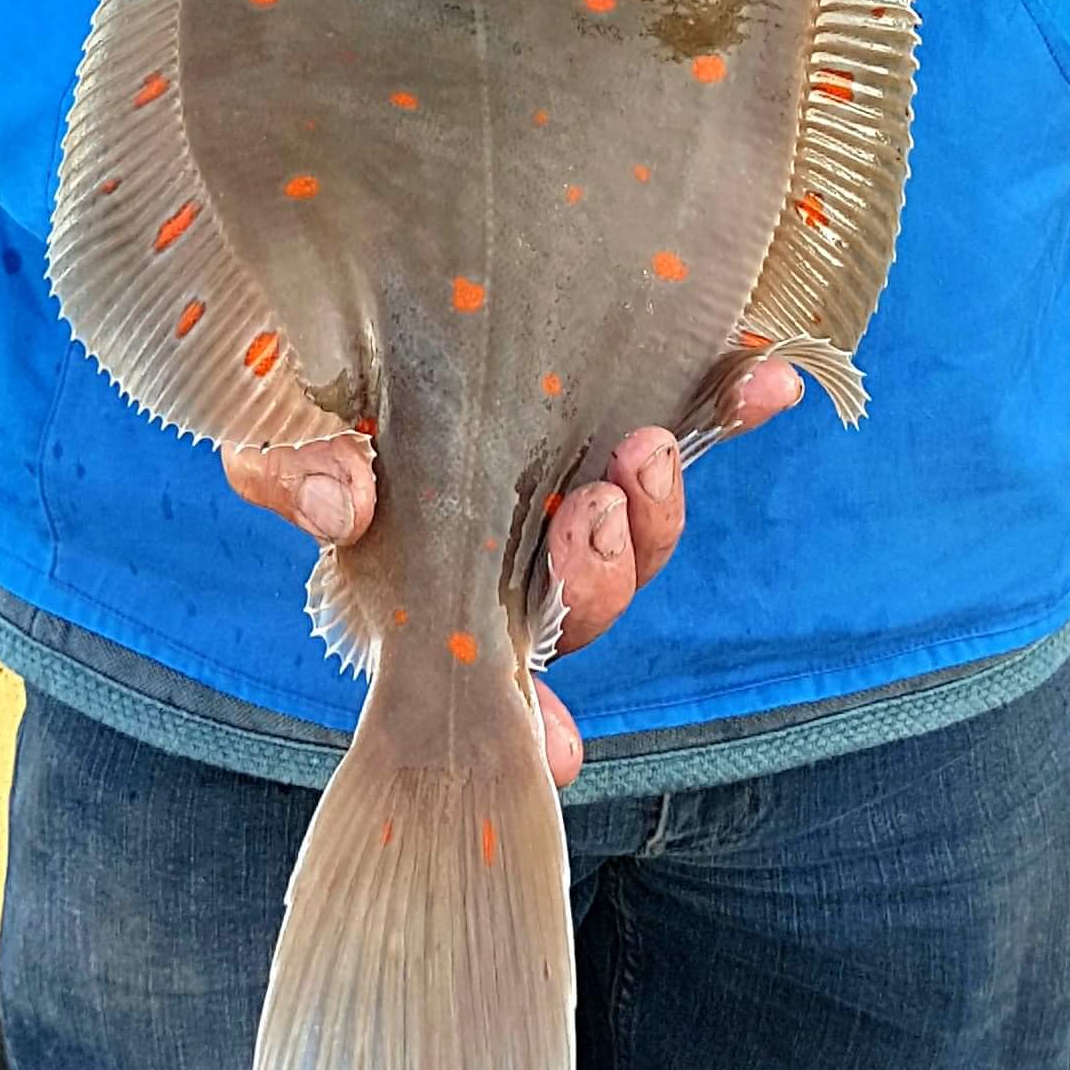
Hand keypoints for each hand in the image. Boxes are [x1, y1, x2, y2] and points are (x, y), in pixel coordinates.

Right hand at [222, 357, 800, 787]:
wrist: (387, 316)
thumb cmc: (337, 420)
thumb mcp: (298, 455)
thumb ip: (303, 482)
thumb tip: (338, 499)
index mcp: (457, 593)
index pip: (503, 675)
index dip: (534, 722)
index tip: (557, 752)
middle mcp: (535, 556)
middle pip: (591, 600)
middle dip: (598, 571)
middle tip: (588, 515)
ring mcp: (593, 487)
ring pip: (645, 528)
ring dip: (656, 502)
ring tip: (646, 449)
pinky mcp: (637, 408)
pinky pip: (703, 418)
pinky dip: (736, 401)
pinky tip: (771, 381)